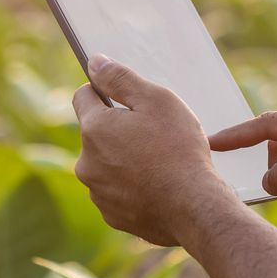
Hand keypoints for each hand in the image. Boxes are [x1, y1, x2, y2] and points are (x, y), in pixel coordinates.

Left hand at [72, 55, 231, 245]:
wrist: (194, 207)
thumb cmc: (178, 149)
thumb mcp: (156, 100)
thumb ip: (120, 78)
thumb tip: (95, 63)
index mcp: (94, 129)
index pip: (82, 95)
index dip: (103, 90)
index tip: (123, 97)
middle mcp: (86, 162)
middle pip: (96, 133)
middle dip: (118, 129)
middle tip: (153, 133)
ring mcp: (98, 192)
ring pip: (106, 164)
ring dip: (124, 159)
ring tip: (159, 162)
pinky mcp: (112, 214)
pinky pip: (117, 191)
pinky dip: (132, 186)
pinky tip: (157, 185)